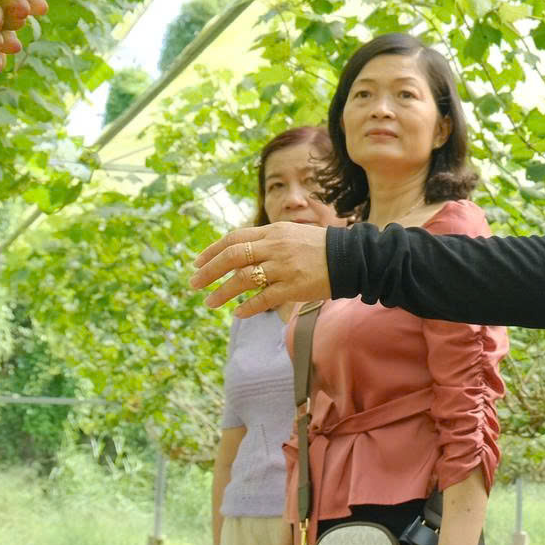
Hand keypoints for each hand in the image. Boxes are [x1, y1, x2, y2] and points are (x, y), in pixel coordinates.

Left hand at [193, 221, 332, 317]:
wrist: (350, 258)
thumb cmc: (319, 247)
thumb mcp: (291, 234)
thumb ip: (266, 242)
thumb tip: (238, 256)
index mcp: (273, 232)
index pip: (234, 238)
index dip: (212, 251)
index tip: (198, 262)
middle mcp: (275, 247)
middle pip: (232, 257)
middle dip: (209, 271)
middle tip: (194, 284)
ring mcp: (284, 267)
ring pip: (244, 279)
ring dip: (223, 292)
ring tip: (210, 303)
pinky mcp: (294, 287)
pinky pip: (264, 298)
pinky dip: (248, 306)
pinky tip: (238, 312)